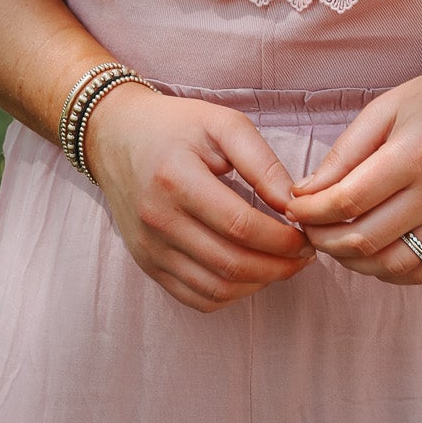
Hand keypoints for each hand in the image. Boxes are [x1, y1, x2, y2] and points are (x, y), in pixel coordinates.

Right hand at [82, 85, 314, 312]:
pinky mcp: (147, 263)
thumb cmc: (175, 126)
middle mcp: (158, 220)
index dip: (282, 239)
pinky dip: (230, 295)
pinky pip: (195, 298)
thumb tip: (294, 204)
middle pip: (231, 264)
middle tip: (304, 255)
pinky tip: (250, 275)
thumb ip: (262, 162)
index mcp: (176, 179)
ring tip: (282, 265)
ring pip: (216, 289)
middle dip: (279, 267)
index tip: (306, 235)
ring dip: (259, 284)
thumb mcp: (221, 124)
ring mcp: (149, 248)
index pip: (240, 226)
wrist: (115, 135)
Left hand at [285, 55, 421, 283]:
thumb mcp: (389, 106)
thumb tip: (306, 192)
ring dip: (351, 262)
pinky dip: (389, 271)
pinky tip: (371, 253)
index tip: (292, 206)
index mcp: (414, 155)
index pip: (347, 201)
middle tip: (305, 227)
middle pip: (364, 239)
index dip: (310, 211)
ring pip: (390, 264)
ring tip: (333, 241)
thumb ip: (346, 152)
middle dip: (322, 239)